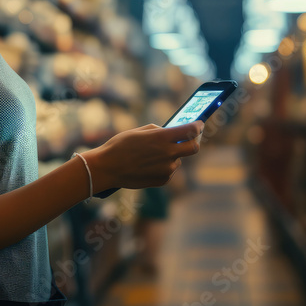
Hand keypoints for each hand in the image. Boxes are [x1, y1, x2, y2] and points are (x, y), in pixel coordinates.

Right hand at [83, 121, 203, 192]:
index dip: (198, 126)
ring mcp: (166, 169)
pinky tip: (148, 165)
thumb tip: (172, 132)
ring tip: (152, 155)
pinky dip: (164, 167)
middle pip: (193, 148)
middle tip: (189, 139)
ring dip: (172, 156)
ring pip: (178, 160)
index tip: (199, 124)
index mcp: (162, 138)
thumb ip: (159, 131)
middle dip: (194, 142)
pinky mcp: (162, 180)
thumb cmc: (120, 146)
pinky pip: (169, 171)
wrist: (107, 168)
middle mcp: (168, 154)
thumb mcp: (140, 131)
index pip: (190, 130)